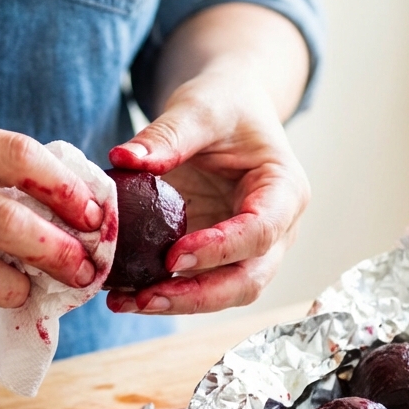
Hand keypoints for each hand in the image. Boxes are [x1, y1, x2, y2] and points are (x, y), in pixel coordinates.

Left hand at [105, 61, 309, 315]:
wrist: (229, 109)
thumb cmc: (224, 105)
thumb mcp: (198, 107)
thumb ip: (167, 134)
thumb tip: (124, 159)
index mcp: (284, 191)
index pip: (261, 231)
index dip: (220, 250)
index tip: (174, 256)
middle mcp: (276, 229)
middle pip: (249, 279)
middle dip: (198, 296)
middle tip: (145, 298)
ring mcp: (250, 249)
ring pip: (225, 292)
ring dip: (178, 303)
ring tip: (125, 302)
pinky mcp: (220, 256)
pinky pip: (198, 284)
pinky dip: (164, 292)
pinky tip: (124, 293)